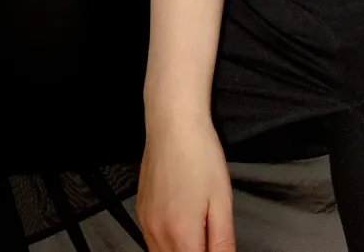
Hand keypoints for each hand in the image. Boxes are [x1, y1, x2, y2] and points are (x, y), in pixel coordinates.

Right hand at [137, 114, 235, 251]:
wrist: (173, 124)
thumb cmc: (199, 154)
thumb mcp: (222, 201)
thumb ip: (222, 241)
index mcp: (181, 232)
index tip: (214, 247)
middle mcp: (158, 231)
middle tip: (209, 239)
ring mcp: (146, 221)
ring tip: (198, 235)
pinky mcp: (141, 211)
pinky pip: (151, 241)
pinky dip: (167, 245)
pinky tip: (183, 228)